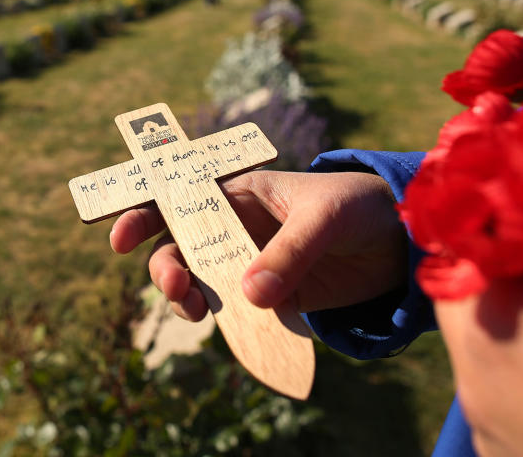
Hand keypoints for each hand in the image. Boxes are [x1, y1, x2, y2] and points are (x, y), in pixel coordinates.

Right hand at [109, 170, 407, 320]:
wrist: (400, 243)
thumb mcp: (325, 218)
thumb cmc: (358, 208)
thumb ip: (289, 253)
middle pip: (178, 246)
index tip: (123, 238)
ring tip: (196, 310)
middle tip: (176, 287)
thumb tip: (250, 297)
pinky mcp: (270, 297)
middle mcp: (233, 228)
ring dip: (186, 296)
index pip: (179, 197)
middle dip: (165, 266)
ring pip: (198, 281)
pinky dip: (223, 322)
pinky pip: (234, 312)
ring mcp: (248, 264)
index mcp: (238, 192)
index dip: (144, 214)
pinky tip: (230, 329)